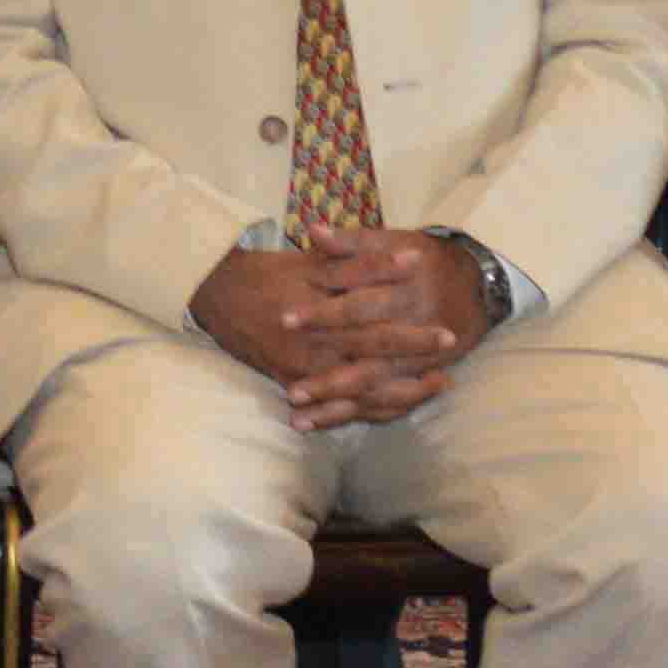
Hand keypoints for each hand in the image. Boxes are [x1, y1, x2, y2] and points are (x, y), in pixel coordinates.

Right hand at [192, 232, 485, 429]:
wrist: (217, 296)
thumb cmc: (269, 274)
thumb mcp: (312, 263)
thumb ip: (361, 262)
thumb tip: (408, 257)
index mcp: (319, 320)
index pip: (375, 331)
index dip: (412, 336)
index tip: (447, 334)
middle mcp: (312, 354)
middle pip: (372, 370)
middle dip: (413, 374)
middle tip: (449, 370)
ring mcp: (301, 375)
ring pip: (358, 397)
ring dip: (399, 396)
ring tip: (434, 387)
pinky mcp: (292, 385)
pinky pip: (336, 409)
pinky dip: (368, 410)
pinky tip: (397, 404)